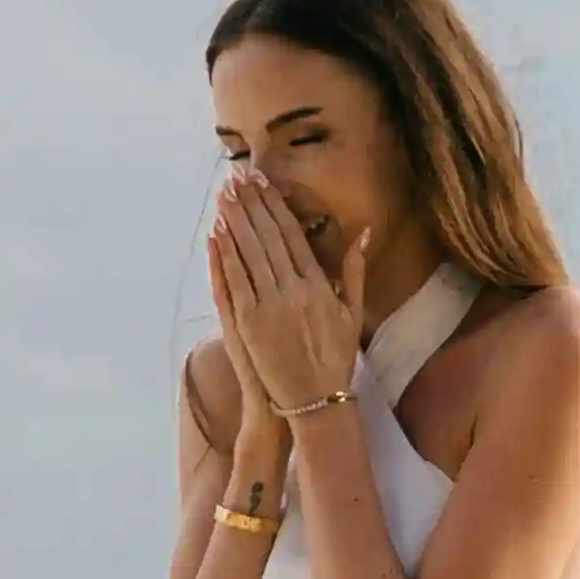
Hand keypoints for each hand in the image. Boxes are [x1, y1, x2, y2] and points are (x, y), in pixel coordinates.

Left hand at [208, 169, 363, 419]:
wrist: (315, 401)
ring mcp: (269, 305)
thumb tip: (363, 232)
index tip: (263, 182)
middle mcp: (293, 289)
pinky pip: (234, 282)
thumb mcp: (352, 313)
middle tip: (237, 177)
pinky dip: (225, 256)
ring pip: (249, 253)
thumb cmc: (334, 359)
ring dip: (235, 221)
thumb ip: (354, 270)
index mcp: (318, 284)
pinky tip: (216, 232)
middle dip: (252, 204)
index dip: (275, 205)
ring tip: (224, 194)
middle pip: (268, 237)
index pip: (292, 234)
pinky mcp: (249, 323)